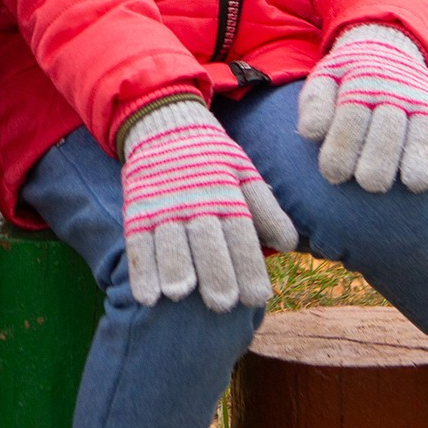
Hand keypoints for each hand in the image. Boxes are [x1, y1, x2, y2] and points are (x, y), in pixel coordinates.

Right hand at [118, 96, 296, 310]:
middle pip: (206, 239)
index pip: (240, 232)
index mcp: (226, 192)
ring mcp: (163, 205)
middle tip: (223, 304)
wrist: (164, 123)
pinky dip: (141, 270)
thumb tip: (289, 245)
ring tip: (180, 295)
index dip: (249, 265)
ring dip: (174, 269)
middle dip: (215, 272)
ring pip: (169, 241)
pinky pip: (137, 242)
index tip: (258, 297)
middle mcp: (195, 200)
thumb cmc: (211, 158)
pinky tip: (147, 297)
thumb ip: (265, 209)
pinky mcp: (137, 209)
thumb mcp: (243, 173)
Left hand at [296, 23, 427, 193]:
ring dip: (418, 166)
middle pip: (389, 132)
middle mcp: (397, 93)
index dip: (342, 149)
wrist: (391, 51)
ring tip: (410, 184)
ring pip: (424, 140)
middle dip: (378, 163)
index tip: (333, 175)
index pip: (351, 118)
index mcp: (362, 83)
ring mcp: (426, 106)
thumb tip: (311, 133)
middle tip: (369, 184)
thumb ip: (315, 104)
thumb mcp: (326, 80)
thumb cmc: (349, 81)